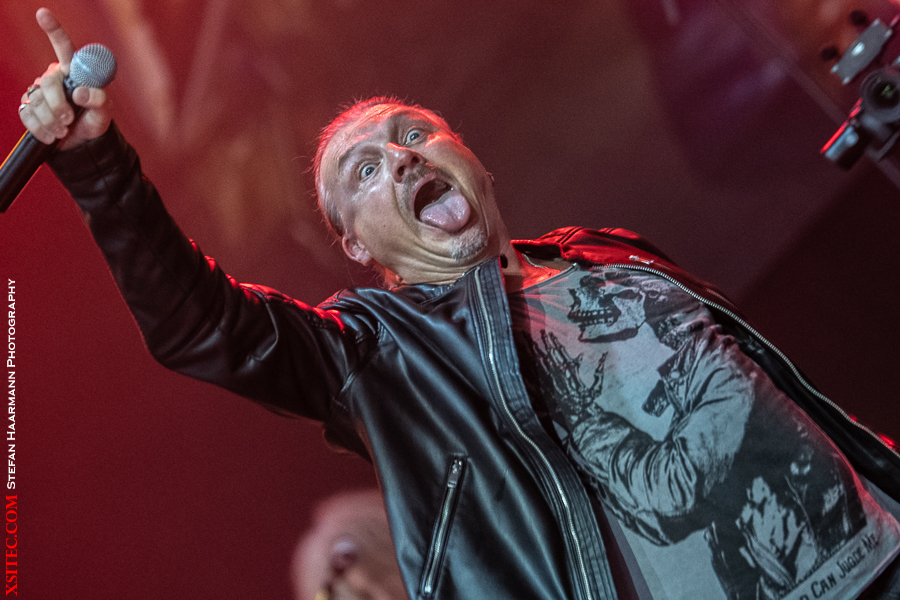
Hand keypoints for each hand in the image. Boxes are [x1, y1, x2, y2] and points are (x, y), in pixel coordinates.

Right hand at [18, 8, 111, 150]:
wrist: (82, 143)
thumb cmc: (94, 121)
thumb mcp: (104, 113)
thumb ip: (99, 101)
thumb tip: (80, 92)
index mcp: (73, 72)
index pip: (64, 48)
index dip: (54, 30)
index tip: (43, 13)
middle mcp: (54, 77)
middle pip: (48, 83)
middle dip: (59, 105)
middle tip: (69, 120)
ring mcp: (39, 92)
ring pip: (37, 102)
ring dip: (52, 121)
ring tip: (64, 129)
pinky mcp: (29, 107)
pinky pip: (28, 115)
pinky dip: (41, 129)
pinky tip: (52, 134)